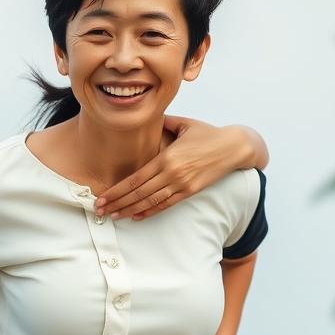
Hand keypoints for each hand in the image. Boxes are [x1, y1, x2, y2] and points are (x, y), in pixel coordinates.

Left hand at [94, 116, 266, 220]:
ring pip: (150, 202)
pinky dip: (150, 211)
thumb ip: (162, 125)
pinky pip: (166, 205)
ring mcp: (182, 184)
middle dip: (117, 203)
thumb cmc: (207, 134)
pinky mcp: (191, 192)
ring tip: (114, 216)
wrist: (234, 147)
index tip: (102, 197)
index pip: (135, 178)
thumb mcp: (183, 124)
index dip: (116, 190)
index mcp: (166, 157)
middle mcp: (172, 173)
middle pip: (139, 193)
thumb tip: (145, 119)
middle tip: (99, 211)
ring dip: (130, 210)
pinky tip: (137, 216)